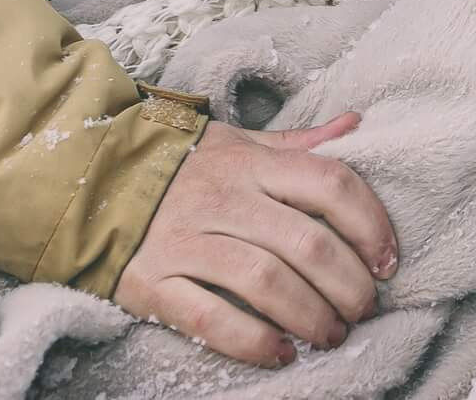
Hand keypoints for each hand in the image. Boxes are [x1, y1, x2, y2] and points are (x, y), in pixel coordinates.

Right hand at [114, 113, 396, 368]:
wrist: (87, 181)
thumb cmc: (182, 166)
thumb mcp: (240, 143)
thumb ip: (300, 143)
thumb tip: (357, 123)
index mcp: (253, 163)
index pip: (332, 185)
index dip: (371, 225)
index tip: (388, 261)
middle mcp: (225, 199)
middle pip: (306, 243)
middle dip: (348, 284)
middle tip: (365, 309)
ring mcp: (186, 240)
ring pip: (267, 282)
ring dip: (311, 316)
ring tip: (332, 334)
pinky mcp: (152, 282)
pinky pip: (211, 317)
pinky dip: (253, 341)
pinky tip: (281, 353)